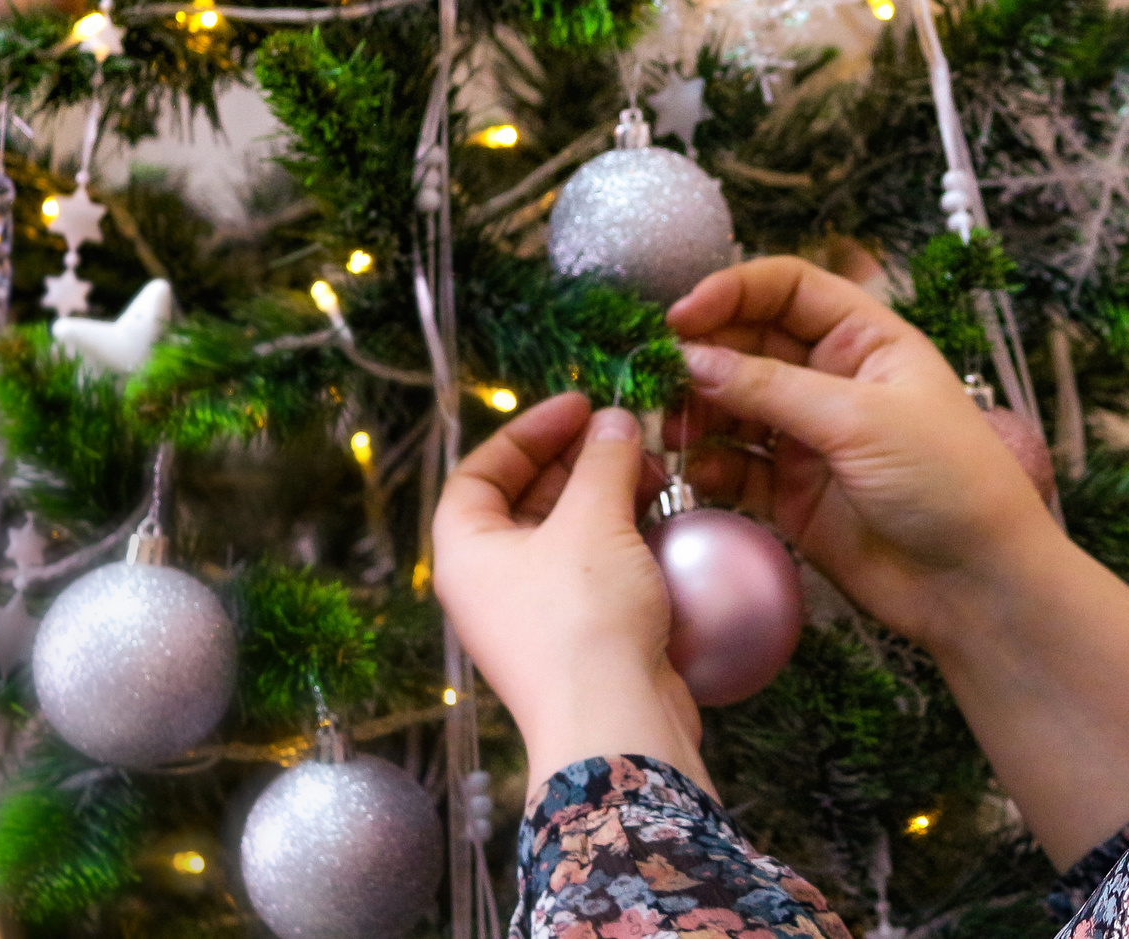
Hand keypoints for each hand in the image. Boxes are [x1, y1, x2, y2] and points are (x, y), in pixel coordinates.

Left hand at [431, 392, 711, 792]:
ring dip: (608, 496)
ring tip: (654, 471)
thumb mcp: (592, 520)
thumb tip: (615, 420)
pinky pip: (594, 570)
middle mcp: (491, 582)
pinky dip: (624, 537)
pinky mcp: (580, 637)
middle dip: (578, 460)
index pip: (480, 472)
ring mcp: (535, 614)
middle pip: (526, 500)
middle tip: (626, 434)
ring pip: (567, 535)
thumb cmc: (582, 616)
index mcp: (466, 551)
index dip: (527, 431)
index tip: (578, 404)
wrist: (614, 724)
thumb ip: (603, 461)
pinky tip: (662, 518)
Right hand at [663, 257, 1063, 651]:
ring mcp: (809, 437)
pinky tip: (696, 471)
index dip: (733, 290)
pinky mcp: (791, 493)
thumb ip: (771, 389)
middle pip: (749, 344)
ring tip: (671, 428)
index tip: (681, 316)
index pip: (788, 289)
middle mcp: (832, 379)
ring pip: (734, 405)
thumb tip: (692, 359)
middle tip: (659, 377)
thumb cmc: (946, 479)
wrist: (976, 583)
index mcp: (864, 339)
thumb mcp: (860, 419)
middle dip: (704, 355)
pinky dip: (710, 465)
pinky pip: (736, 466)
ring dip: (698, 410)